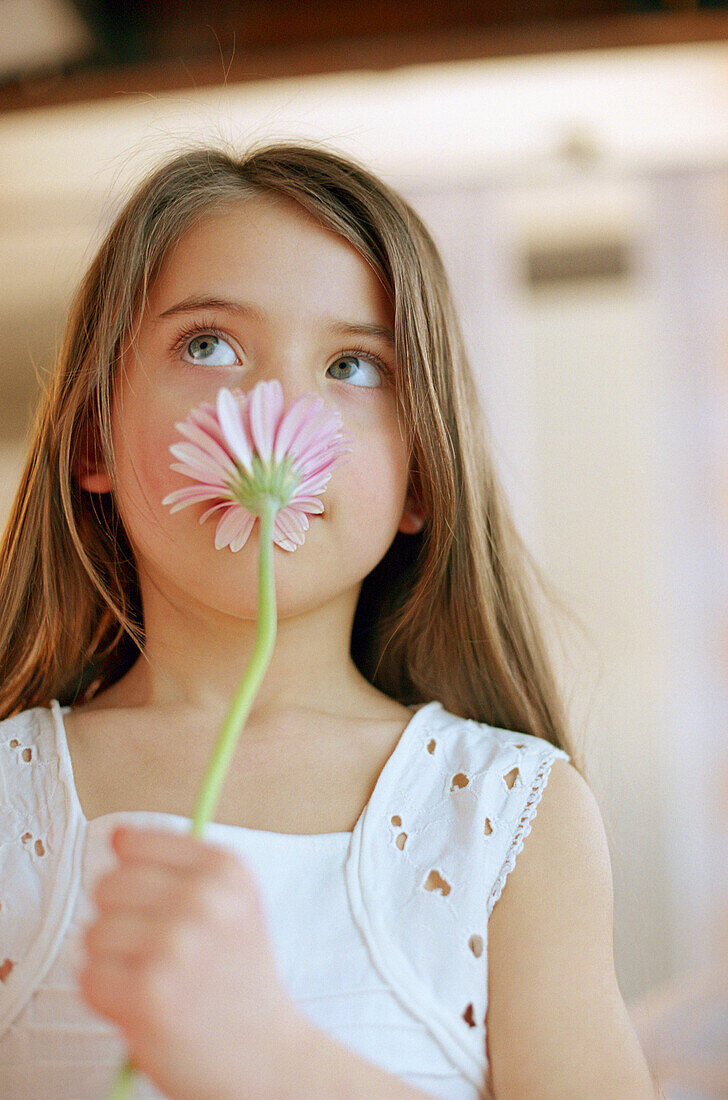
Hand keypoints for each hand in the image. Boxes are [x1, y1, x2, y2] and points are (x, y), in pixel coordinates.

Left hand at [79, 824, 304, 1099]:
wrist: (267, 1057)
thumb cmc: (239, 978)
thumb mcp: (231, 901)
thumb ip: (177, 863)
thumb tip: (116, 835)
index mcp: (225, 869)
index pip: (133, 842)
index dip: (132, 876)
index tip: (154, 903)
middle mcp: (204, 899)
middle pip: (106, 885)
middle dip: (119, 920)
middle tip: (156, 951)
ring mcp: (176, 946)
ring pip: (92, 933)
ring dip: (112, 962)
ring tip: (153, 980)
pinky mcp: (148, 995)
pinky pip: (88, 978)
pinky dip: (106, 998)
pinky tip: (143, 1005)